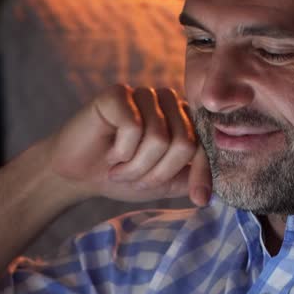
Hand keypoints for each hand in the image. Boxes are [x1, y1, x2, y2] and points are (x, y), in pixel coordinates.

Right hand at [48, 84, 213, 206]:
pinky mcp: (118, 94)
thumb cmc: (121, 176)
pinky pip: (134, 127)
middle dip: (157, 173)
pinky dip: (121, 151)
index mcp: (183, 119)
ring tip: (119, 168)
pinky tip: (109, 151)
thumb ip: (190, 177)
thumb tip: (216, 189)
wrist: (77, 175)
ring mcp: (143, 95)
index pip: (204, 144)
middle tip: (134, 178)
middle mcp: (167, 102)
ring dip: (136, 166)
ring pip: (159, 138)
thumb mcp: (164, 182)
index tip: (200, 200)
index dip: (202, 173)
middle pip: (183, 142)